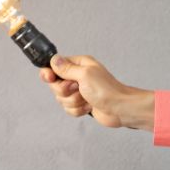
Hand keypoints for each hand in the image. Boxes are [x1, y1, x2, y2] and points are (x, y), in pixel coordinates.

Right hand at [38, 54, 154, 129]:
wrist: (120, 109)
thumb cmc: (107, 90)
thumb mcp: (84, 74)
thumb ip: (66, 68)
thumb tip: (54, 60)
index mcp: (78, 65)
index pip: (54, 66)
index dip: (49, 73)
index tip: (50, 78)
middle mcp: (77, 77)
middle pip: (55, 85)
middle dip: (65, 91)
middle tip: (78, 88)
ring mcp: (78, 91)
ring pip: (61, 99)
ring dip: (73, 101)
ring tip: (86, 99)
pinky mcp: (80, 103)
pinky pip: (68, 109)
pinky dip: (77, 110)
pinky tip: (88, 106)